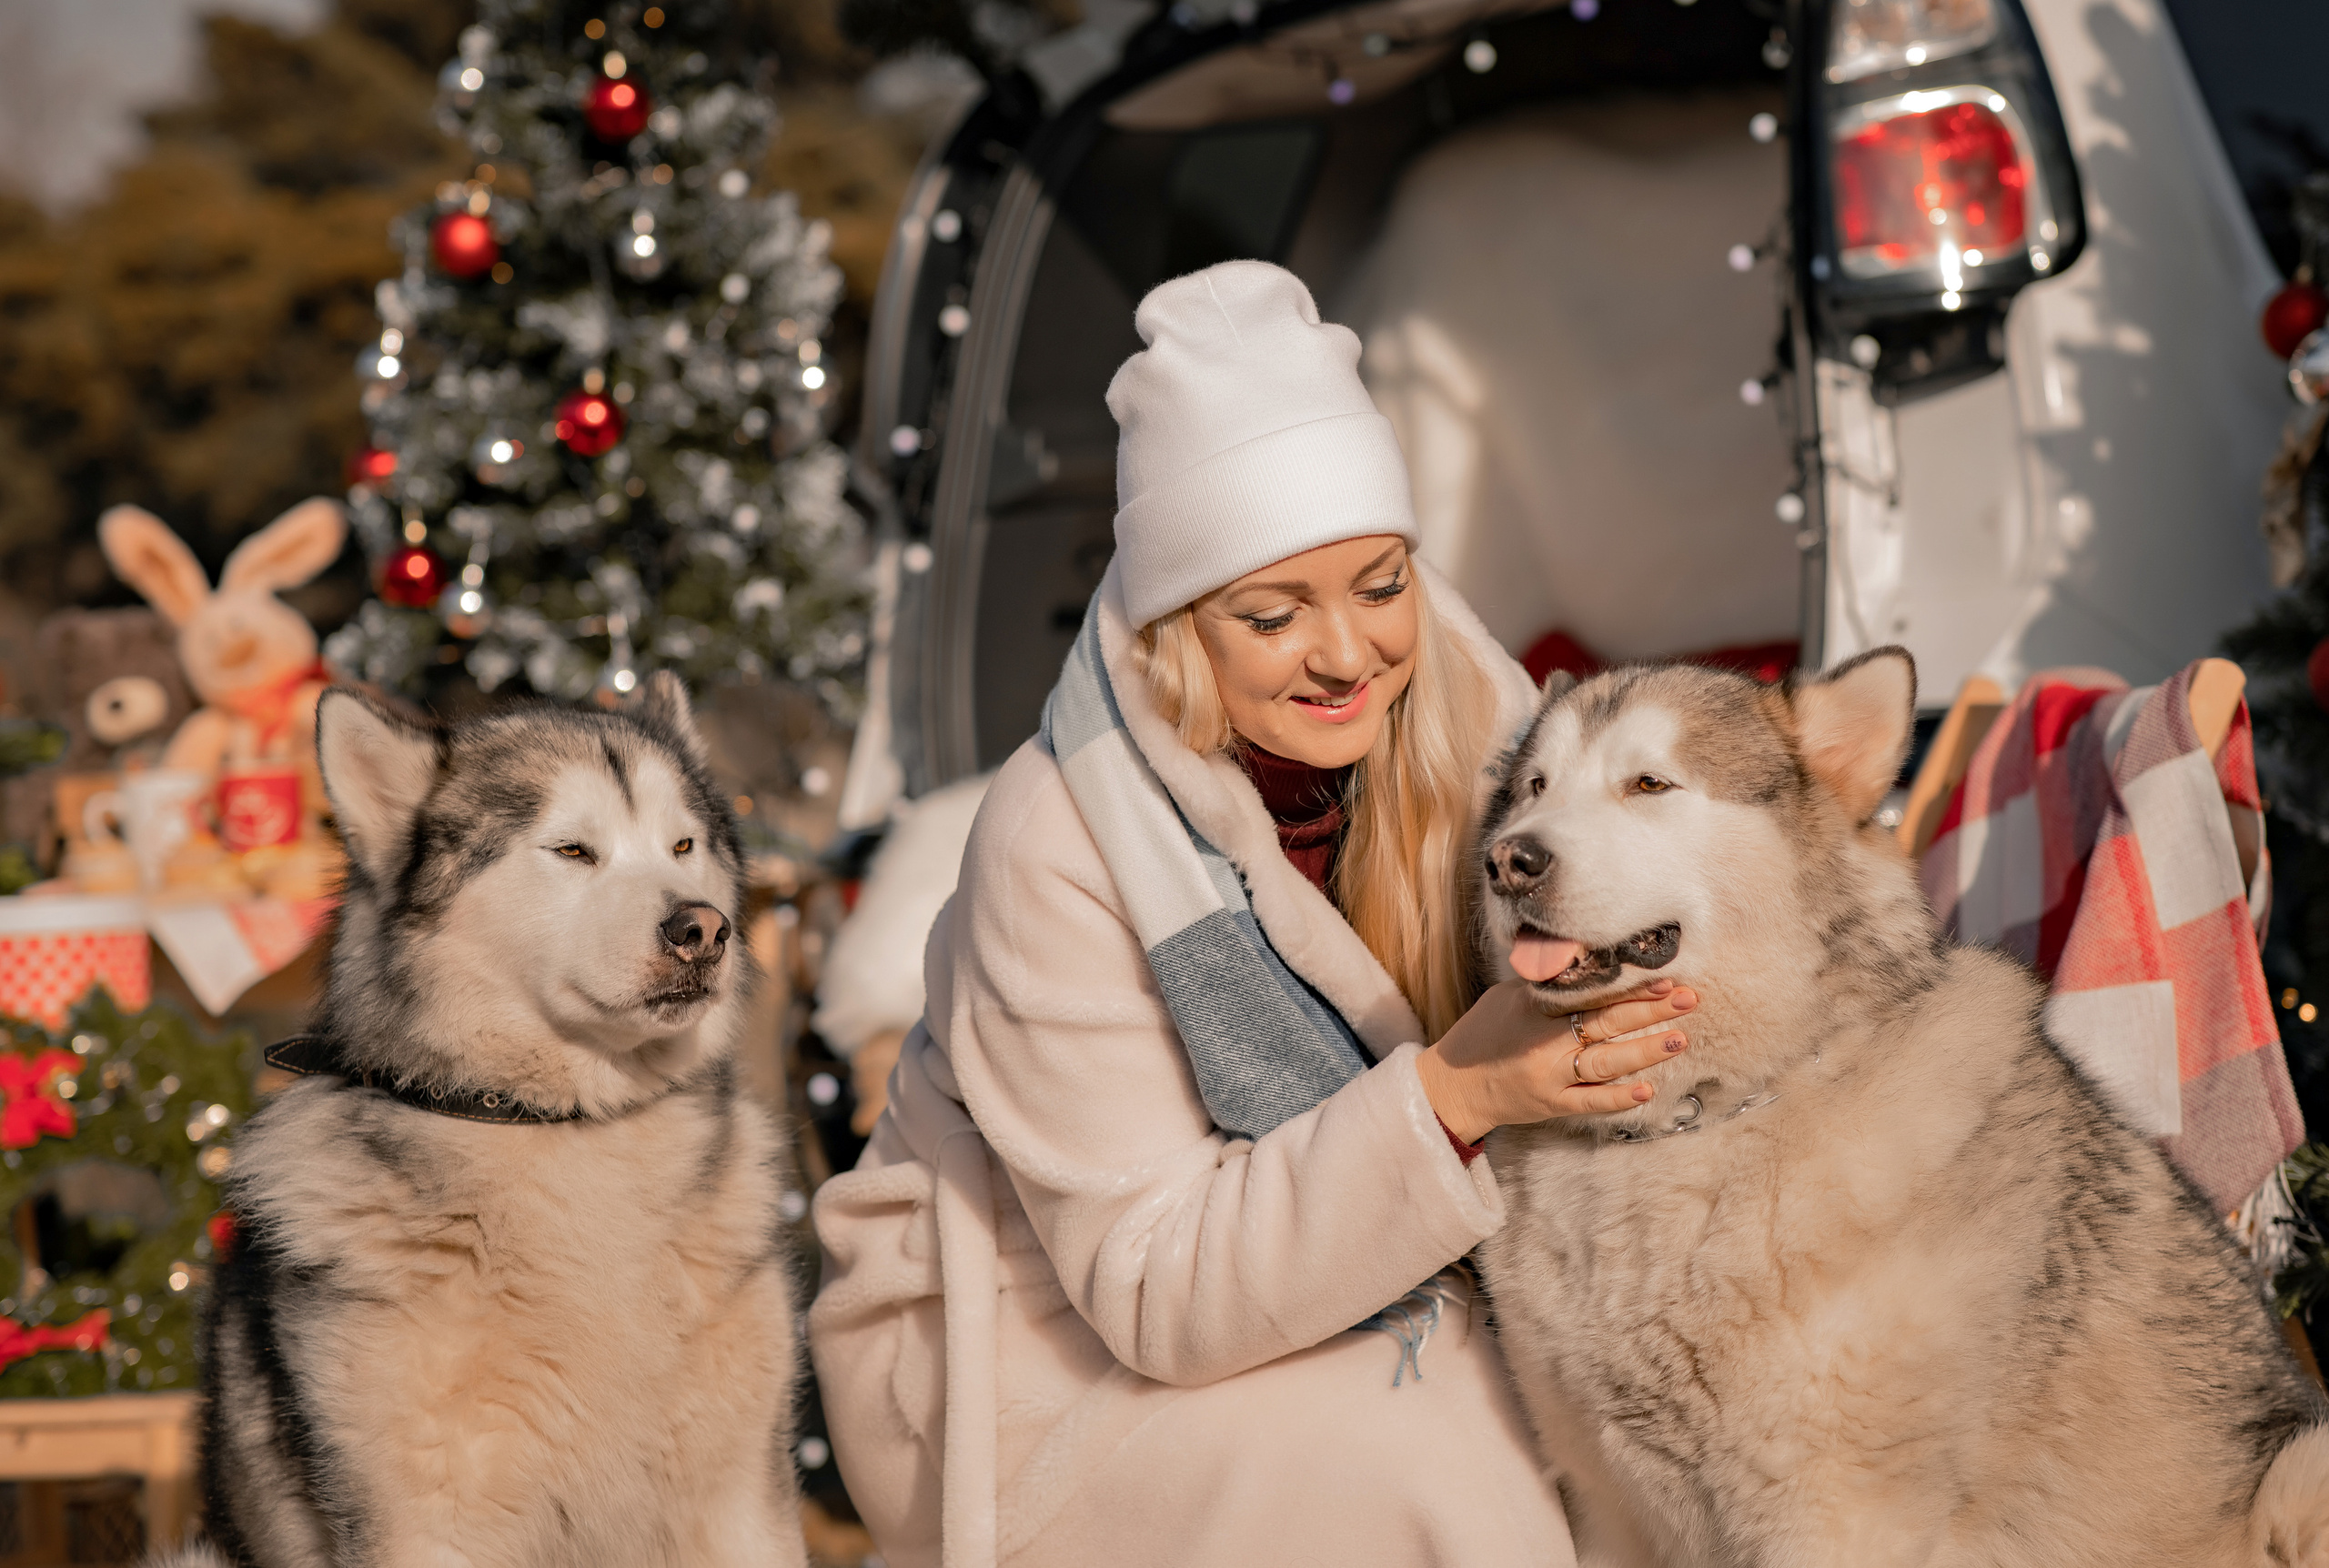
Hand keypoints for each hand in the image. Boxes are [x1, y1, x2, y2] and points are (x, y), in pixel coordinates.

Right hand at [1416, 979, 1695, 1143]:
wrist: (1454, 1087)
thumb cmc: (1482, 1035)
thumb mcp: (1505, 998)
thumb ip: (1545, 987)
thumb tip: (1587, 966)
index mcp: (1533, 1009)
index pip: (1591, 995)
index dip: (1630, 987)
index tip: (1665, 977)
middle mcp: (1544, 1043)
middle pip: (1606, 1024)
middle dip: (1651, 1011)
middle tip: (1689, 998)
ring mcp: (1550, 1077)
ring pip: (1605, 1064)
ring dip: (1645, 1051)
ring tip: (1680, 1039)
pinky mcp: (1552, 1106)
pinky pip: (1590, 1103)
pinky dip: (1618, 1098)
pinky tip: (1647, 1090)